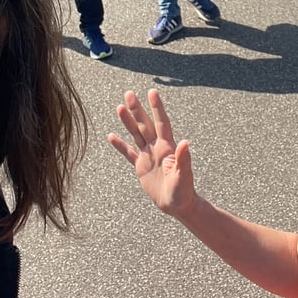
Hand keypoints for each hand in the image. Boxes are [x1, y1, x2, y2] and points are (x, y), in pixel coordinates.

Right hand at [108, 89, 196, 216]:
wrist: (176, 205)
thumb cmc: (183, 190)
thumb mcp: (184, 175)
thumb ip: (183, 159)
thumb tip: (186, 142)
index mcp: (168, 147)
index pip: (161, 123)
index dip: (157, 108)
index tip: (152, 92)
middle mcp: (157, 147)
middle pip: (145, 124)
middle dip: (137, 109)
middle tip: (129, 93)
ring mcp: (148, 155)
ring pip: (136, 134)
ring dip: (128, 121)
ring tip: (119, 107)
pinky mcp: (141, 166)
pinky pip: (128, 153)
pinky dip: (120, 145)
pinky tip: (111, 135)